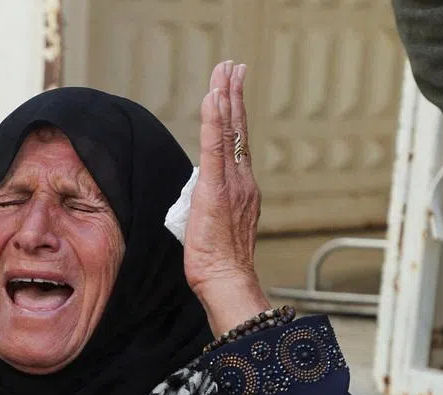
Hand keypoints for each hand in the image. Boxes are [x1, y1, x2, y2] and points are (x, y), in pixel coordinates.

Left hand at [183, 60, 270, 335]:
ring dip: (225, 98)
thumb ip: (210, 206)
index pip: (237, 144)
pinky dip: (215, 121)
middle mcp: (243, 181)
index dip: (235, 115)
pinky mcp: (217, 190)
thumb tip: (199, 199)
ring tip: (224, 71)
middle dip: (234, 95)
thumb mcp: (215, 227)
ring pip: (229, 132)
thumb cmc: (218, 264)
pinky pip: (215, 148)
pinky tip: (213, 99)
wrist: (226, 279)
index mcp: (242, 189)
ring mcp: (233, 183)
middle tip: (233, 67)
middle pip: (237, 129)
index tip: (232, 90)